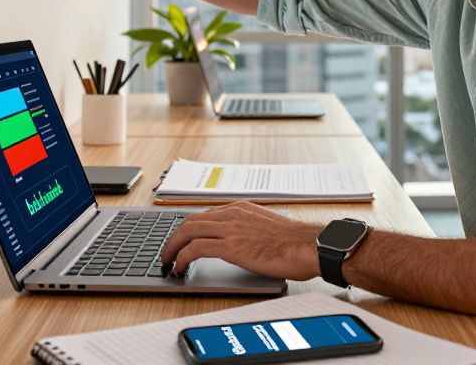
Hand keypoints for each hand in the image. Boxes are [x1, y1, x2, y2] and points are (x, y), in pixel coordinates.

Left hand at [160, 201, 323, 279]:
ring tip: (168, 260)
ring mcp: (230, 229)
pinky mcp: (230, 246)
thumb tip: (246, 243)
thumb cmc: (296, 242)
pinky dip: (183, 257)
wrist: (308, 246)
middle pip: (191, 220)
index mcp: (241, 208)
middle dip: (174, 237)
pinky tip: (180, 267)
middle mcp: (232, 214)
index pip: (205, 215)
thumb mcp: (269, 228)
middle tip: (167, 251)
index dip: (189, 228)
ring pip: (188, 231)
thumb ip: (251, 230)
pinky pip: (196, 248)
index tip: (182, 239)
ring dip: (173, 246)